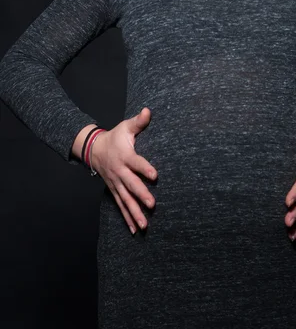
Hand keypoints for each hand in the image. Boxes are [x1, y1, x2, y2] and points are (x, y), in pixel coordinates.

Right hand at [91, 107, 157, 234]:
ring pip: (125, 200)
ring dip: (135, 213)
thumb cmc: (115, 137)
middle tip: (152, 204)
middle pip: (131, 185)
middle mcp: (120, 172)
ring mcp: (116, 183)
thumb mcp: (125, 127)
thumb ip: (138, 122)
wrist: (93, 149)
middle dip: (141, 195)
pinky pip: (120, 206)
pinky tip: (135, 230)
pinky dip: (127, 218)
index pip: (136, 163)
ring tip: (144, 226)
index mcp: (125, 156)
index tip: (156, 176)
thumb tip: (148, 111)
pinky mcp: (114, 190)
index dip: (145, 169)